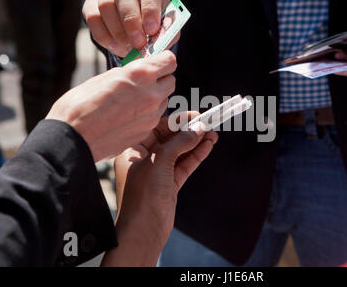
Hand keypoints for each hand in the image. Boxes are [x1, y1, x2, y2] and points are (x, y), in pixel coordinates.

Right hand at [46, 51, 176, 161]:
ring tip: (132, 101)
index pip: (170, 61)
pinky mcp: (147, 131)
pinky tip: (127, 116)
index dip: (163, 61)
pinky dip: (146, 114)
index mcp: (141, 74)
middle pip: (171, 81)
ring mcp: (151, 115)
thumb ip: (127, 73)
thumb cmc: (80, 105)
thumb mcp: (104, 77)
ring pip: (164, 100)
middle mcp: (152, 94)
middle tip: (143, 81)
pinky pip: (154, 117)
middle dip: (160, 79)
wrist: (73, 138)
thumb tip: (137, 71)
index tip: (156, 62)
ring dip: (154, 97)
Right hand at [82, 0, 176, 56]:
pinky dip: (104, 35)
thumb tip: (157, 43)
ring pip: (105, 4)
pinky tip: (116, 46)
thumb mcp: (167, 21)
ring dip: (117, 31)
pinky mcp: (92, 1)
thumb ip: (165, 30)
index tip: (152, 29)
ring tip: (128, 47)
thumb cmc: (156, 16)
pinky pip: (92, 17)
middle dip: (130, 21)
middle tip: (138, 43)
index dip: (150, 8)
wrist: (140, 16)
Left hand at [101, 113, 217, 265]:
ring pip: (180, 152)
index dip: (176, 120)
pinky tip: (208, 146)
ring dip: (196, 142)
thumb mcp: (160, 161)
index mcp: (133, 150)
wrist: (143, 230)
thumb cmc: (142, 194)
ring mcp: (158, 172)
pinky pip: (185, 165)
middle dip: (189, 131)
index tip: (195, 115)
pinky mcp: (170, 184)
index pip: (156, 128)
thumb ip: (180, 143)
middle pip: (170, 139)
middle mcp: (145, 159)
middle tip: (208, 123)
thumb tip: (198, 128)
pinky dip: (197, 155)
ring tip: (213, 133)